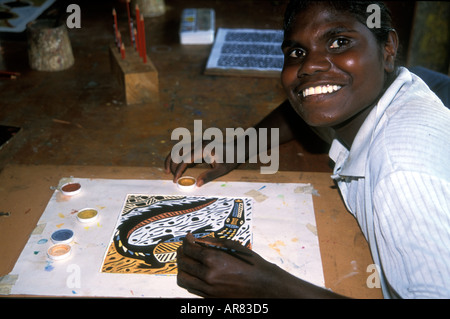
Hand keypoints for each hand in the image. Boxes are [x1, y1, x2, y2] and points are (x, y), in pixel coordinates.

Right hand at [164, 142, 239, 186]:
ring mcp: (198, 142)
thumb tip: (196, 184)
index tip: (175, 180)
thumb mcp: (222, 170)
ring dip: (171, 158)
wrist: (237, 149)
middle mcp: (199, 143)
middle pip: (178, 151)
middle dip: (171, 163)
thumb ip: (209, 176)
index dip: (178, 170)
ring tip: (167, 171)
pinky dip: (177, 157)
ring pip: (179, 148)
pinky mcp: (198, 145)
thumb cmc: (231, 160)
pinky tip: (175, 166)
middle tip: (169, 176)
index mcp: (204, 148)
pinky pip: (183, 149)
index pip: (185, 159)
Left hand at [177, 233, 293, 297]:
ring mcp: (208, 288)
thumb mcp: (233, 246)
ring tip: (186, 262)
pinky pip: (191, 288)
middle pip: (183, 262)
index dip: (186, 241)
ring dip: (181, 268)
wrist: (263, 284)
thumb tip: (198, 239)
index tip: (188, 238)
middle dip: (181, 252)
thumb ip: (213, 242)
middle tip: (185, 248)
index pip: (189, 248)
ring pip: (183, 278)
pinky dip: (188, 279)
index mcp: (213, 259)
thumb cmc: (251, 264)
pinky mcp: (210, 297)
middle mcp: (208, 274)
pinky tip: (194, 273)